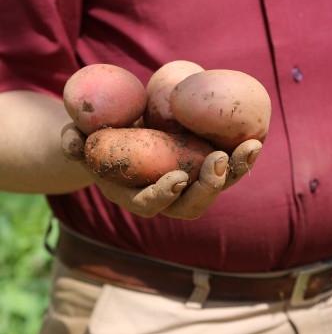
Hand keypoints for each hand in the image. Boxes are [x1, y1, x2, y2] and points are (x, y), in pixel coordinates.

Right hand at [61, 125, 260, 218]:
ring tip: (250, 147)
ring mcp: (192, 182)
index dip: (162, 195)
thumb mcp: (80, 135)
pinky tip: (256, 138)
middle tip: (218, 160)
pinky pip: (231, 166)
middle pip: (193, 205)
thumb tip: (73, 141)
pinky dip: (244, 155)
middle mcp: (168, 195)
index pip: (149, 204)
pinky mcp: (209, 165)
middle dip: (209, 187)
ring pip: (218, 187)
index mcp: (134, 193)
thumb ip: (73, 139)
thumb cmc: (99, 135)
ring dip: (236, 171)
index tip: (175, 178)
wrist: (124, 128)